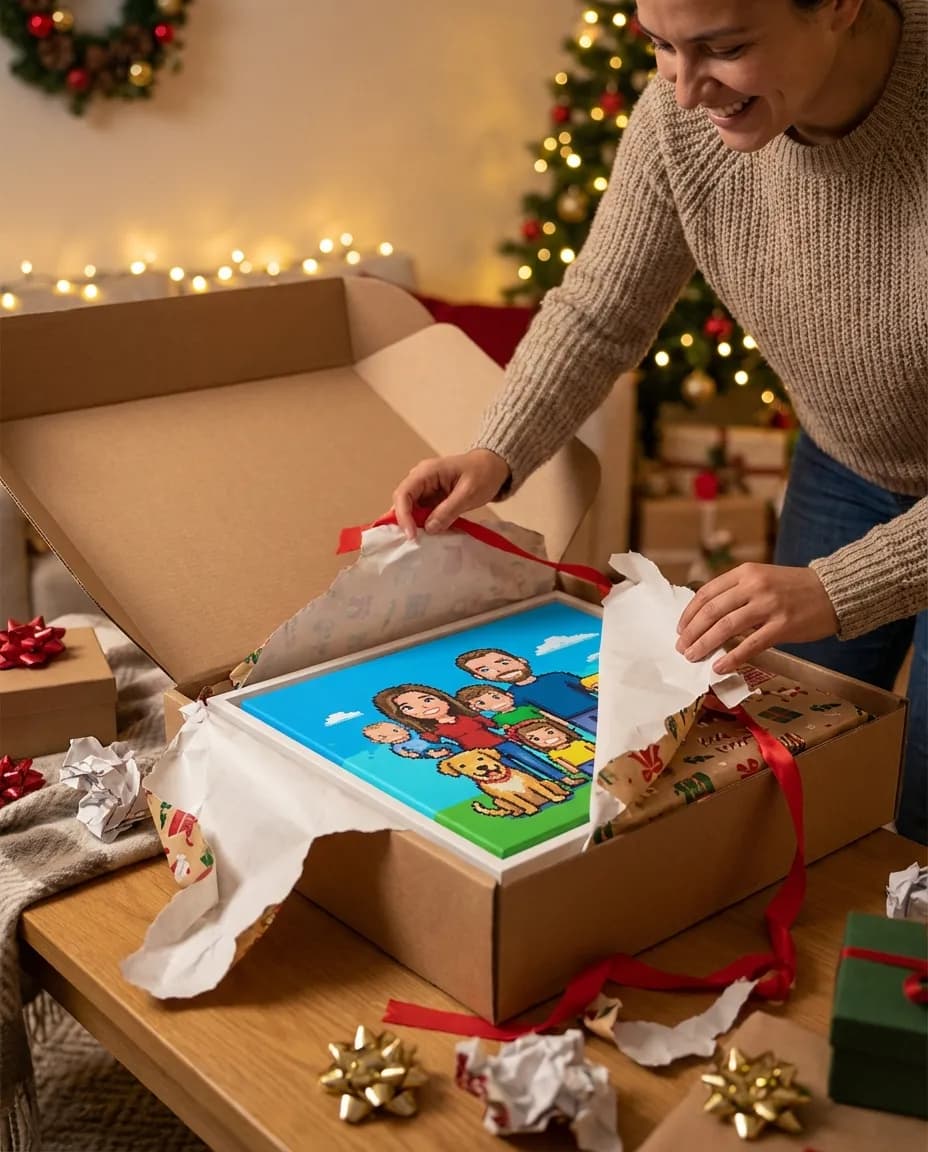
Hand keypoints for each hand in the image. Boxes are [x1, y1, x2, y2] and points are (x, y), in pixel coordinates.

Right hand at [392, 448, 510, 538]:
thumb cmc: (483, 474)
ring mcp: (426, 489)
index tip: (411, 535)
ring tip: (422, 541)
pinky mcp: (433, 498)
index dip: (403, 515)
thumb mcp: (468, 493)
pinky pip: (423, 512)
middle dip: (406, 522)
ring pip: (412, 509)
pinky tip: (430, 535)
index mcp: (426, 472)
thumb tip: (428, 528)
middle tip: (415, 541)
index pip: (403, 493)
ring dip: (415, 524)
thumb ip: (448, 511)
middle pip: (404, 502)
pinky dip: (425, 524)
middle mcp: (421, 479)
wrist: (494, 467)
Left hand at [675, 563, 838, 674]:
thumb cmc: (794, 588)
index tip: (680, 629)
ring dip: (705, 644)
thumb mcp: (762, 579)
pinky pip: (750, 644)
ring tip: (693, 657)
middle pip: (712, 611)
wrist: (834, 591)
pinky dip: (731, 657)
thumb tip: (707, 618)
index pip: (707, 593)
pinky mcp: (783, 626)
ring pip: (726, 627)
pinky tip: (720, 667)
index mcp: (745, 573)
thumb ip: (737, 593)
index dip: (689, 613)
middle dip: (692, 632)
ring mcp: (769, 606)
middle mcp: (754, 586)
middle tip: (681, 647)